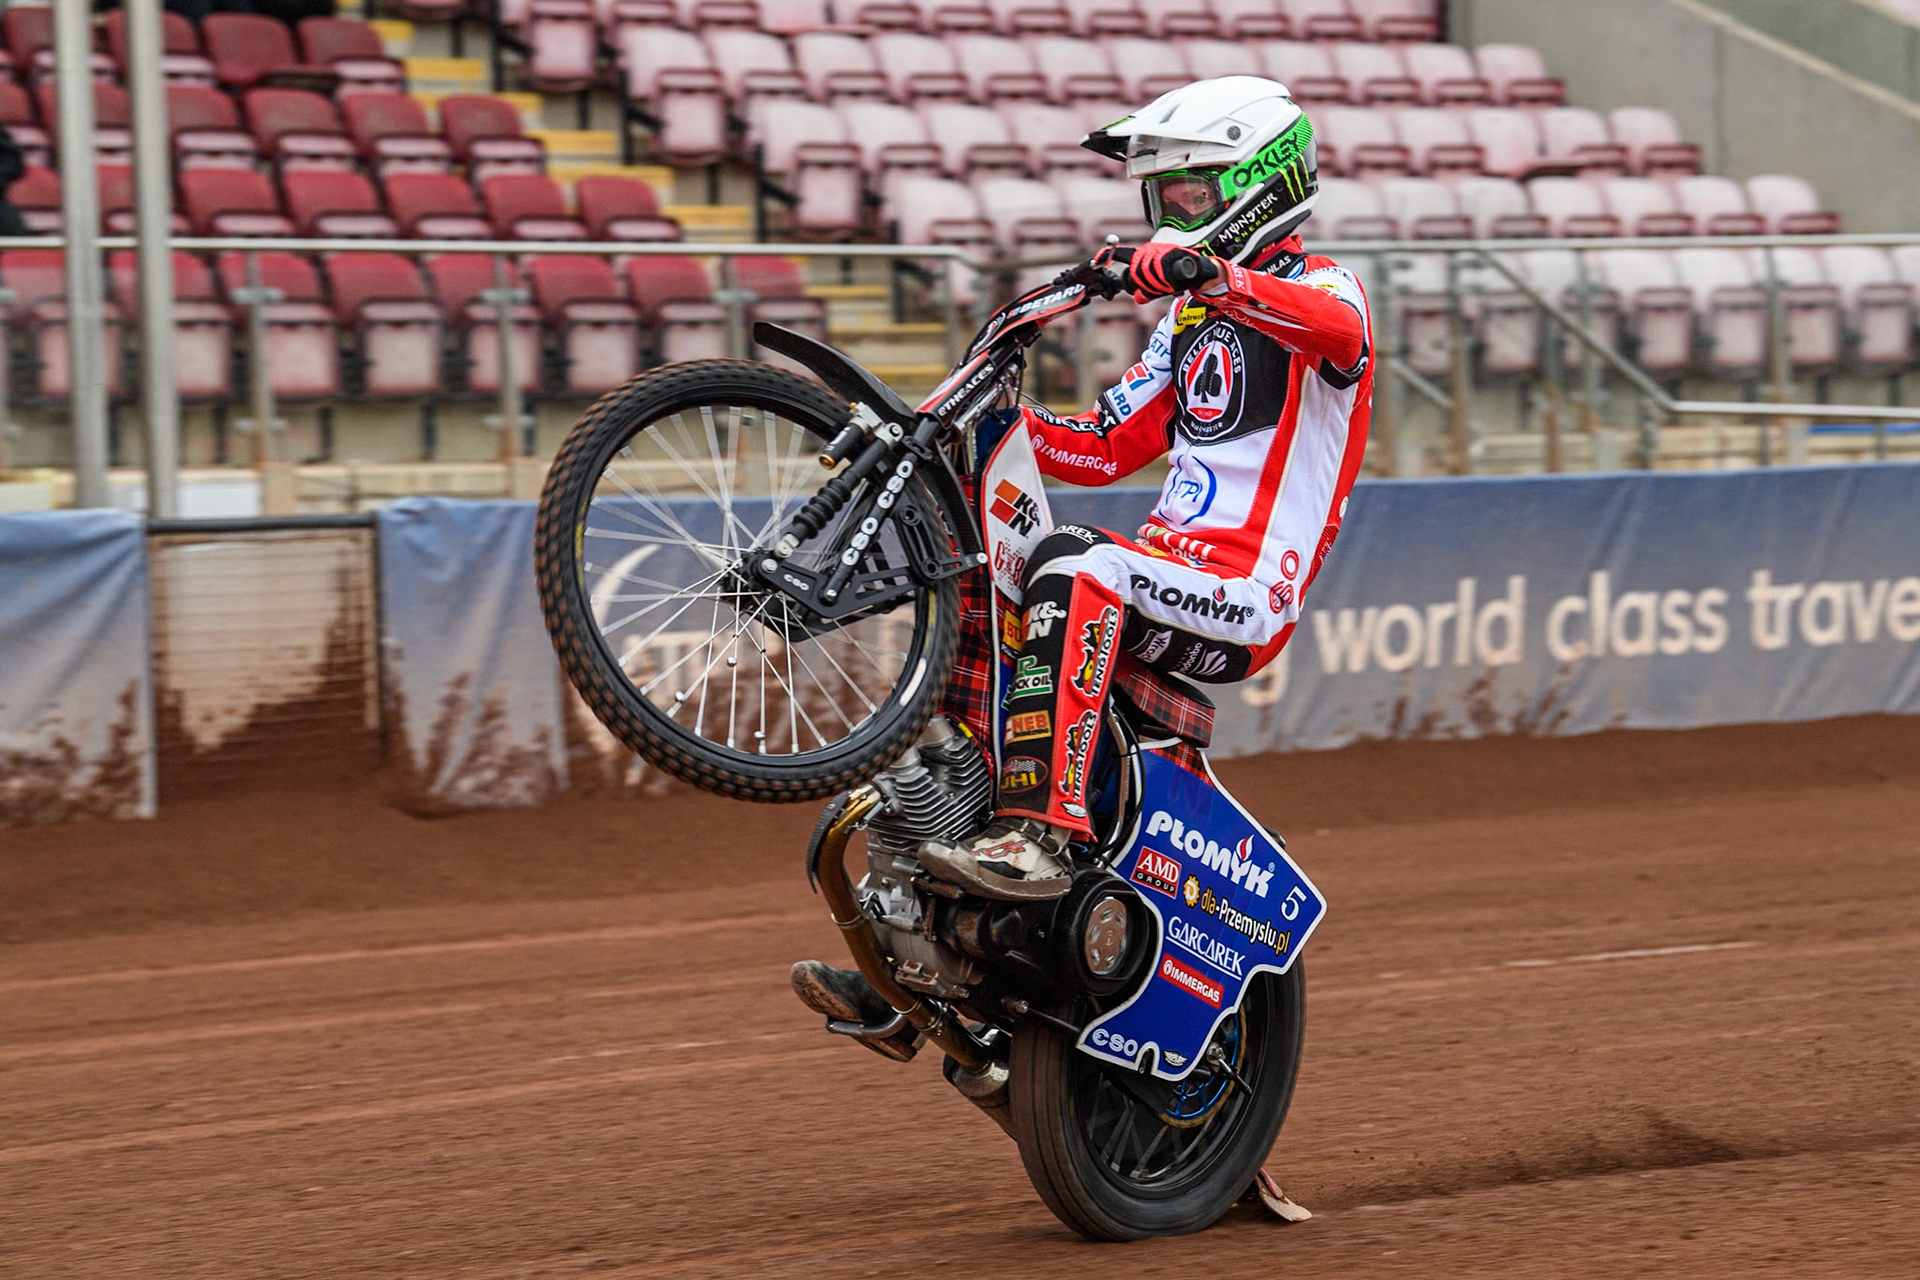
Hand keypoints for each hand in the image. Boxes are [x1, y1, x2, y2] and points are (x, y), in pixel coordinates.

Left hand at [1095, 242, 1219, 301]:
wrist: (1200, 271)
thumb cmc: (1179, 276)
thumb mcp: (1160, 286)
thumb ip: (1148, 291)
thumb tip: (1138, 297)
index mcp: (1145, 255)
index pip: (1123, 255)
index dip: (1109, 256)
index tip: (1098, 258)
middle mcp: (1150, 250)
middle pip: (1136, 273)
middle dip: (1146, 287)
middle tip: (1160, 290)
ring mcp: (1160, 251)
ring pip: (1149, 275)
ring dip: (1159, 286)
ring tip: (1169, 286)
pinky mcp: (1171, 255)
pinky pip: (1163, 274)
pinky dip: (1168, 284)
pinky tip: (1174, 285)